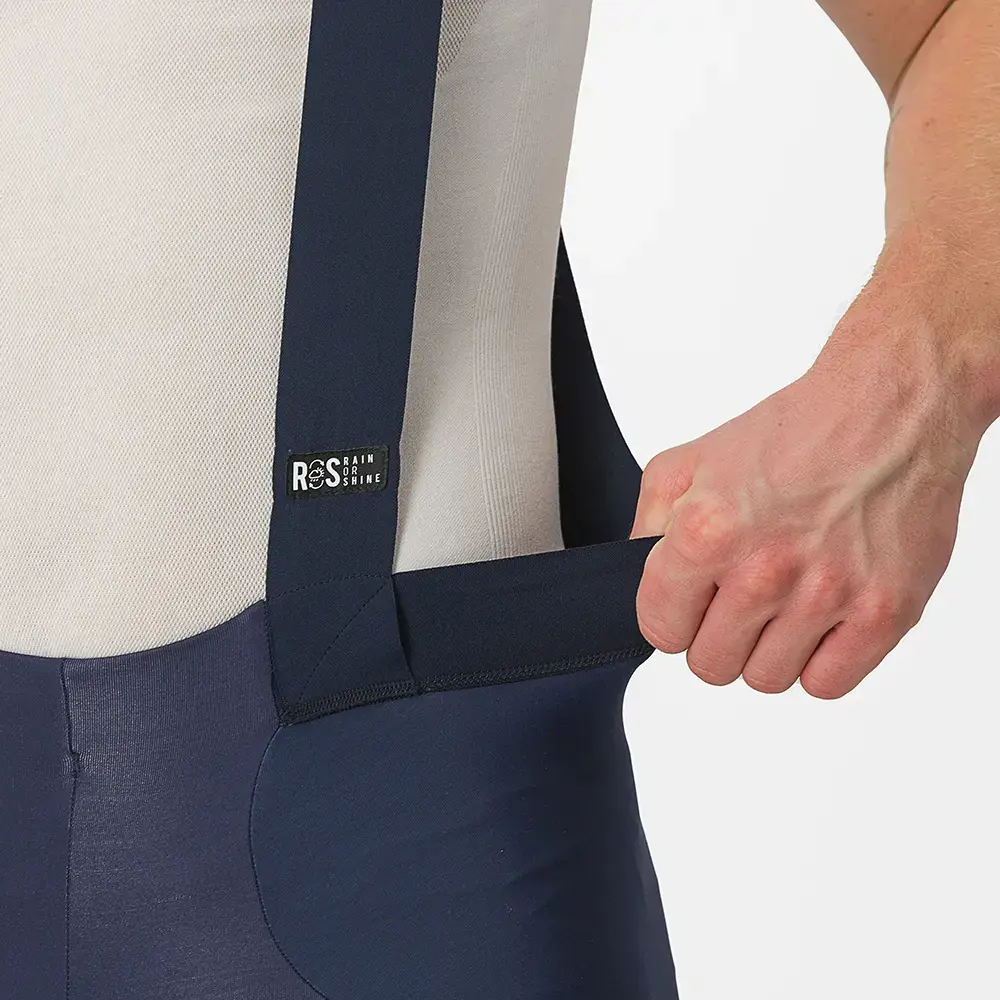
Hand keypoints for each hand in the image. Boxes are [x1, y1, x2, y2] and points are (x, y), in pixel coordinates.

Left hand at [631, 263, 984, 697]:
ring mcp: (826, 596)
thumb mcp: (690, 461)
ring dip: (767, 650)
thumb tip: (640, 575)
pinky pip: (827, 684)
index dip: (672, 617)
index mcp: (706, 532)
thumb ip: (649, 523)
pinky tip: (819, 622)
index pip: (660, 631)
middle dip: (715, 636)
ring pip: (766, 679)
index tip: (690, 601)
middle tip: (739, 599)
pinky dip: (818, 662)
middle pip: (710, 665)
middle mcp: (763, 571)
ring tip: (783, 604)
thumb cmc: (795, 432)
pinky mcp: (884, 612)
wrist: (889, 408)